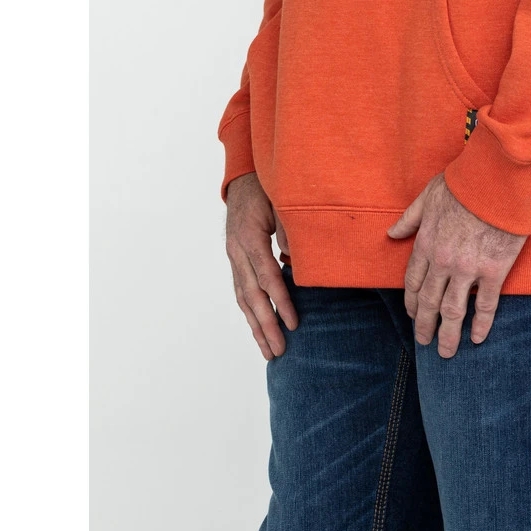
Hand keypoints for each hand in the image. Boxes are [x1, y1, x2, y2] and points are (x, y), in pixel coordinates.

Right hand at [225, 173, 298, 359]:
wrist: (243, 179)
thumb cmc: (267, 189)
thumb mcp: (280, 202)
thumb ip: (288, 229)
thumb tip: (297, 259)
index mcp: (250, 238)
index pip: (267, 277)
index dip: (281, 301)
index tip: (294, 323)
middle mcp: (237, 252)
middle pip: (251, 296)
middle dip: (266, 326)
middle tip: (279, 350)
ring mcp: (233, 258)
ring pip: (243, 299)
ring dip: (255, 326)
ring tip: (268, 351)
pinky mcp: (235, 261)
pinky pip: (241, 291)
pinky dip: (250, 312)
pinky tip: (258, 328)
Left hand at [388, 174, 525, 357]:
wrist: (496, 182)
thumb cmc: (463, 184)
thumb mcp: (428, 196)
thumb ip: (410, 218)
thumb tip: (392, 233)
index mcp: (426, 244)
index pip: (413, 281)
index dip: (410, 301)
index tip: (411, 314)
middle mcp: (443, 262)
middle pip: (429, 302)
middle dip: (424, 325)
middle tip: (423, 341)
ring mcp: (468, 270)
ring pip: (453, 310)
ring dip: (448, 335)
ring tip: (446, 352)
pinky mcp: (494, 271)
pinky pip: (486, 305)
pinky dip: (481, 324)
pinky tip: (477, 338)